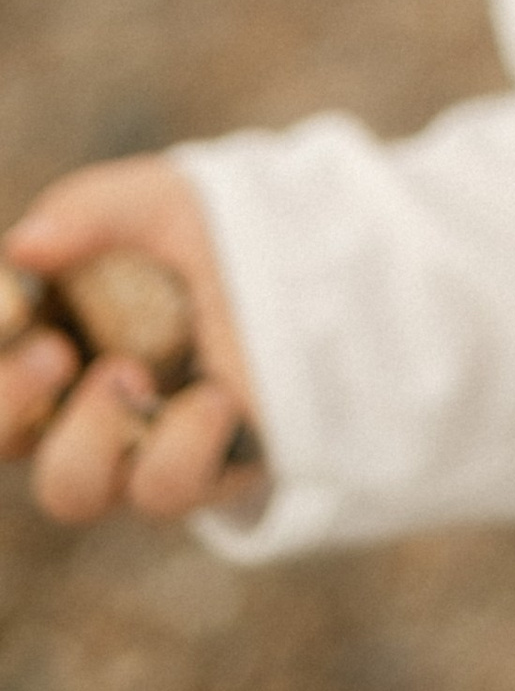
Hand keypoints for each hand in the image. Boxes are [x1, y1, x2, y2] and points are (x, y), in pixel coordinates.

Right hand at [2, 158, 259, 523]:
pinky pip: (168, 488)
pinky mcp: (201, 471)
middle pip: (6, 441)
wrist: (308, 256)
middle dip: (7, 404)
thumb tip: (25, 246)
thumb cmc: (206, 233)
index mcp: (46, 342)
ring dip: (91, 433)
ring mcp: (134, 447)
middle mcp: (76, 406)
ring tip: (133, 375)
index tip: (18, 315)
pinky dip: (183, 443)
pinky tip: (213, 397)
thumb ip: (88, 212)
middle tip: (54, 356)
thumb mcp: (153, 201)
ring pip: (74, 489)